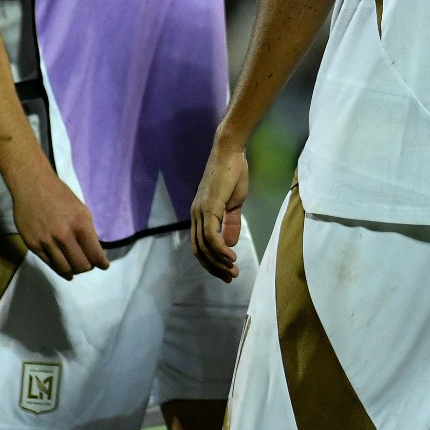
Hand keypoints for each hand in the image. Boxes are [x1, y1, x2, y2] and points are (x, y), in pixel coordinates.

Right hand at [9, 166, 108, 279]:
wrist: (33, 187)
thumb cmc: (61, 196)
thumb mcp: (82, 211)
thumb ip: (88, 231)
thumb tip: (94, 250)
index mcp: (81, 225)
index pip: (95, 254)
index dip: (101, 263)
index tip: (104, 266)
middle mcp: (64, 236)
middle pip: (81, 265)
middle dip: (88, 267)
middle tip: (89, 266)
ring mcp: (47, 242)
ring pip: (65, 268)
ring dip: (74, 271)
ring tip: (77, 269)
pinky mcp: (33, 245)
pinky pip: (49, 263)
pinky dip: (59, 268)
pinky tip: (64, 269)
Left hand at [190, 142, 248, 282]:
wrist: (230, 152)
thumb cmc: (233, 173)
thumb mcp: (234, 203)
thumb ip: (231, 223)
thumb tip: (231, 244)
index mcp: (200, 215)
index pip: (201, 246)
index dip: (212, 261)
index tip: (227, 271)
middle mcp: (196, 216)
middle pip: (200, 251)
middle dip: (215, 267)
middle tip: (230, 278)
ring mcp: (201, 212)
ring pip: (205, 246)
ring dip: (219, 262)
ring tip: (233, 270)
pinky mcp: (209, 207)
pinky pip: (212, 235)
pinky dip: (221, 248)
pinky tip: (232, 255)